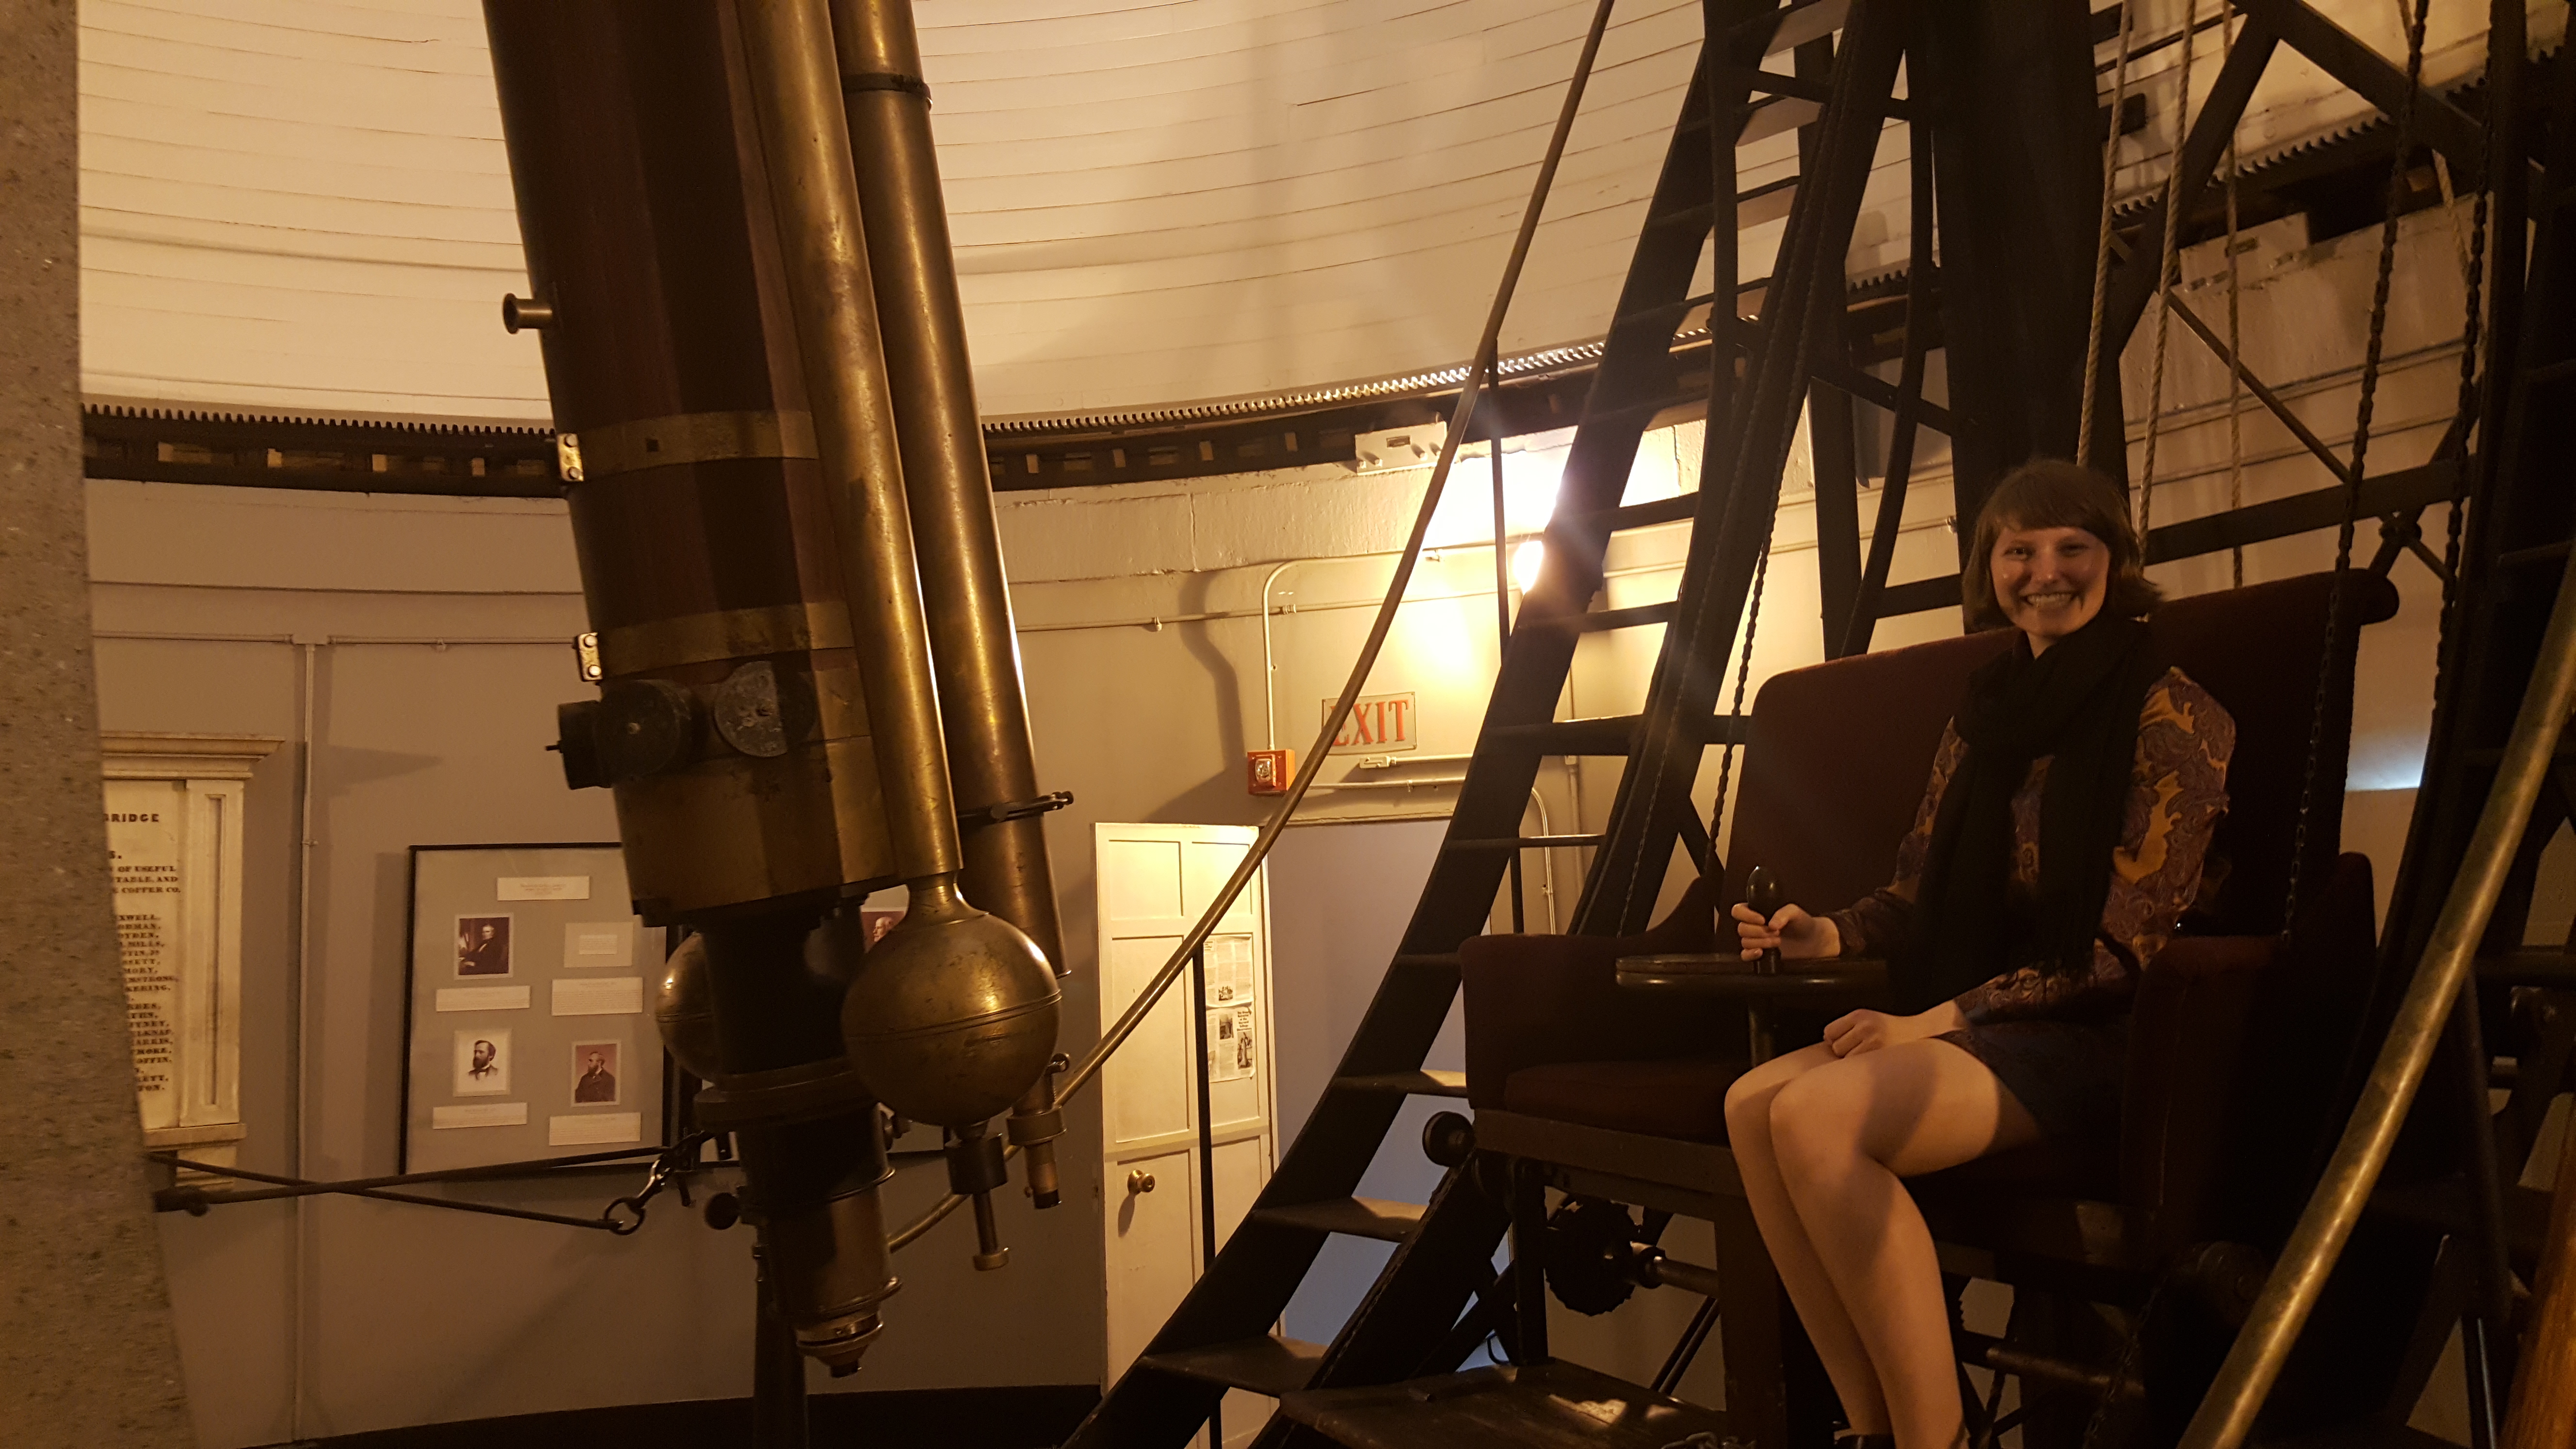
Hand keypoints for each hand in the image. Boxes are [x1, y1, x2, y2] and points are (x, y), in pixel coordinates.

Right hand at [1730, 902, 1839, 960]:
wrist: (1812, 941)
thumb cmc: (1803, 923)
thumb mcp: (1795, 912)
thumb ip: (1784, 913)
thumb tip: (1771, 924)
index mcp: (1758, 911)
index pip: (1738, 911)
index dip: (1746, 915)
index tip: (1762, 919)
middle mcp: (1754, 925)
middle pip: (1741, 928)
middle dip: (1759, 931)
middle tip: (1776, 932)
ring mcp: (1756, 940)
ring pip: (1744, 942)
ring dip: (1761, 942)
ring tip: (1777, 941)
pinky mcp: (1759, 954)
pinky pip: (1745, 955)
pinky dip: (1751, 954)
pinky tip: (1762, 952)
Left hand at [1822, 1002, 1962, 1057]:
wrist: (1924, 1035)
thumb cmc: (1894, 1033)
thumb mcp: (1871, 1022)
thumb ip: (1850, 1028)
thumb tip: (1826, 1041)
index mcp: (1861, 1015)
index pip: (1829, 1031)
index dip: (1835, 1040)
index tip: (1848, 1044)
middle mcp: (1866, 1026)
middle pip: (1836, 1046)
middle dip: (1846, 1051)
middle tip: (1865, 1051)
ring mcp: (1874, 1041)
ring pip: (1846, 1059)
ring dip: (1855, 1062)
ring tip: (1872, 1058)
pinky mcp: (1881, 1056)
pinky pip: (1859, 1068)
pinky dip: (1863, 1070)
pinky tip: (1875, 1065)